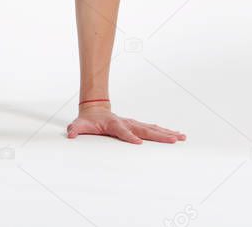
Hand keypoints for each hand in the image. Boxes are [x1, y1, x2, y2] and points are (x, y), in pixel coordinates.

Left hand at [66, 105, 186, 143]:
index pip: (123, 131)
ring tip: (181, 137)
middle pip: (144, 130)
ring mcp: (134, 124)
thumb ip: (75, 129)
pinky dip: (164, 132)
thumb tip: (71, 133)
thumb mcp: (79, 124)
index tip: (138, 143)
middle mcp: (127, 123)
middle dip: (159, 136)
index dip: (129, 137)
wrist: (95, 108)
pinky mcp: (137, 126)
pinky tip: (176, 136)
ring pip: (152, 129)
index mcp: (114, 124)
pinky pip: (153, 129)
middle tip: (173, 140)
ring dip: (166, 133)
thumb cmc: (89, 119)